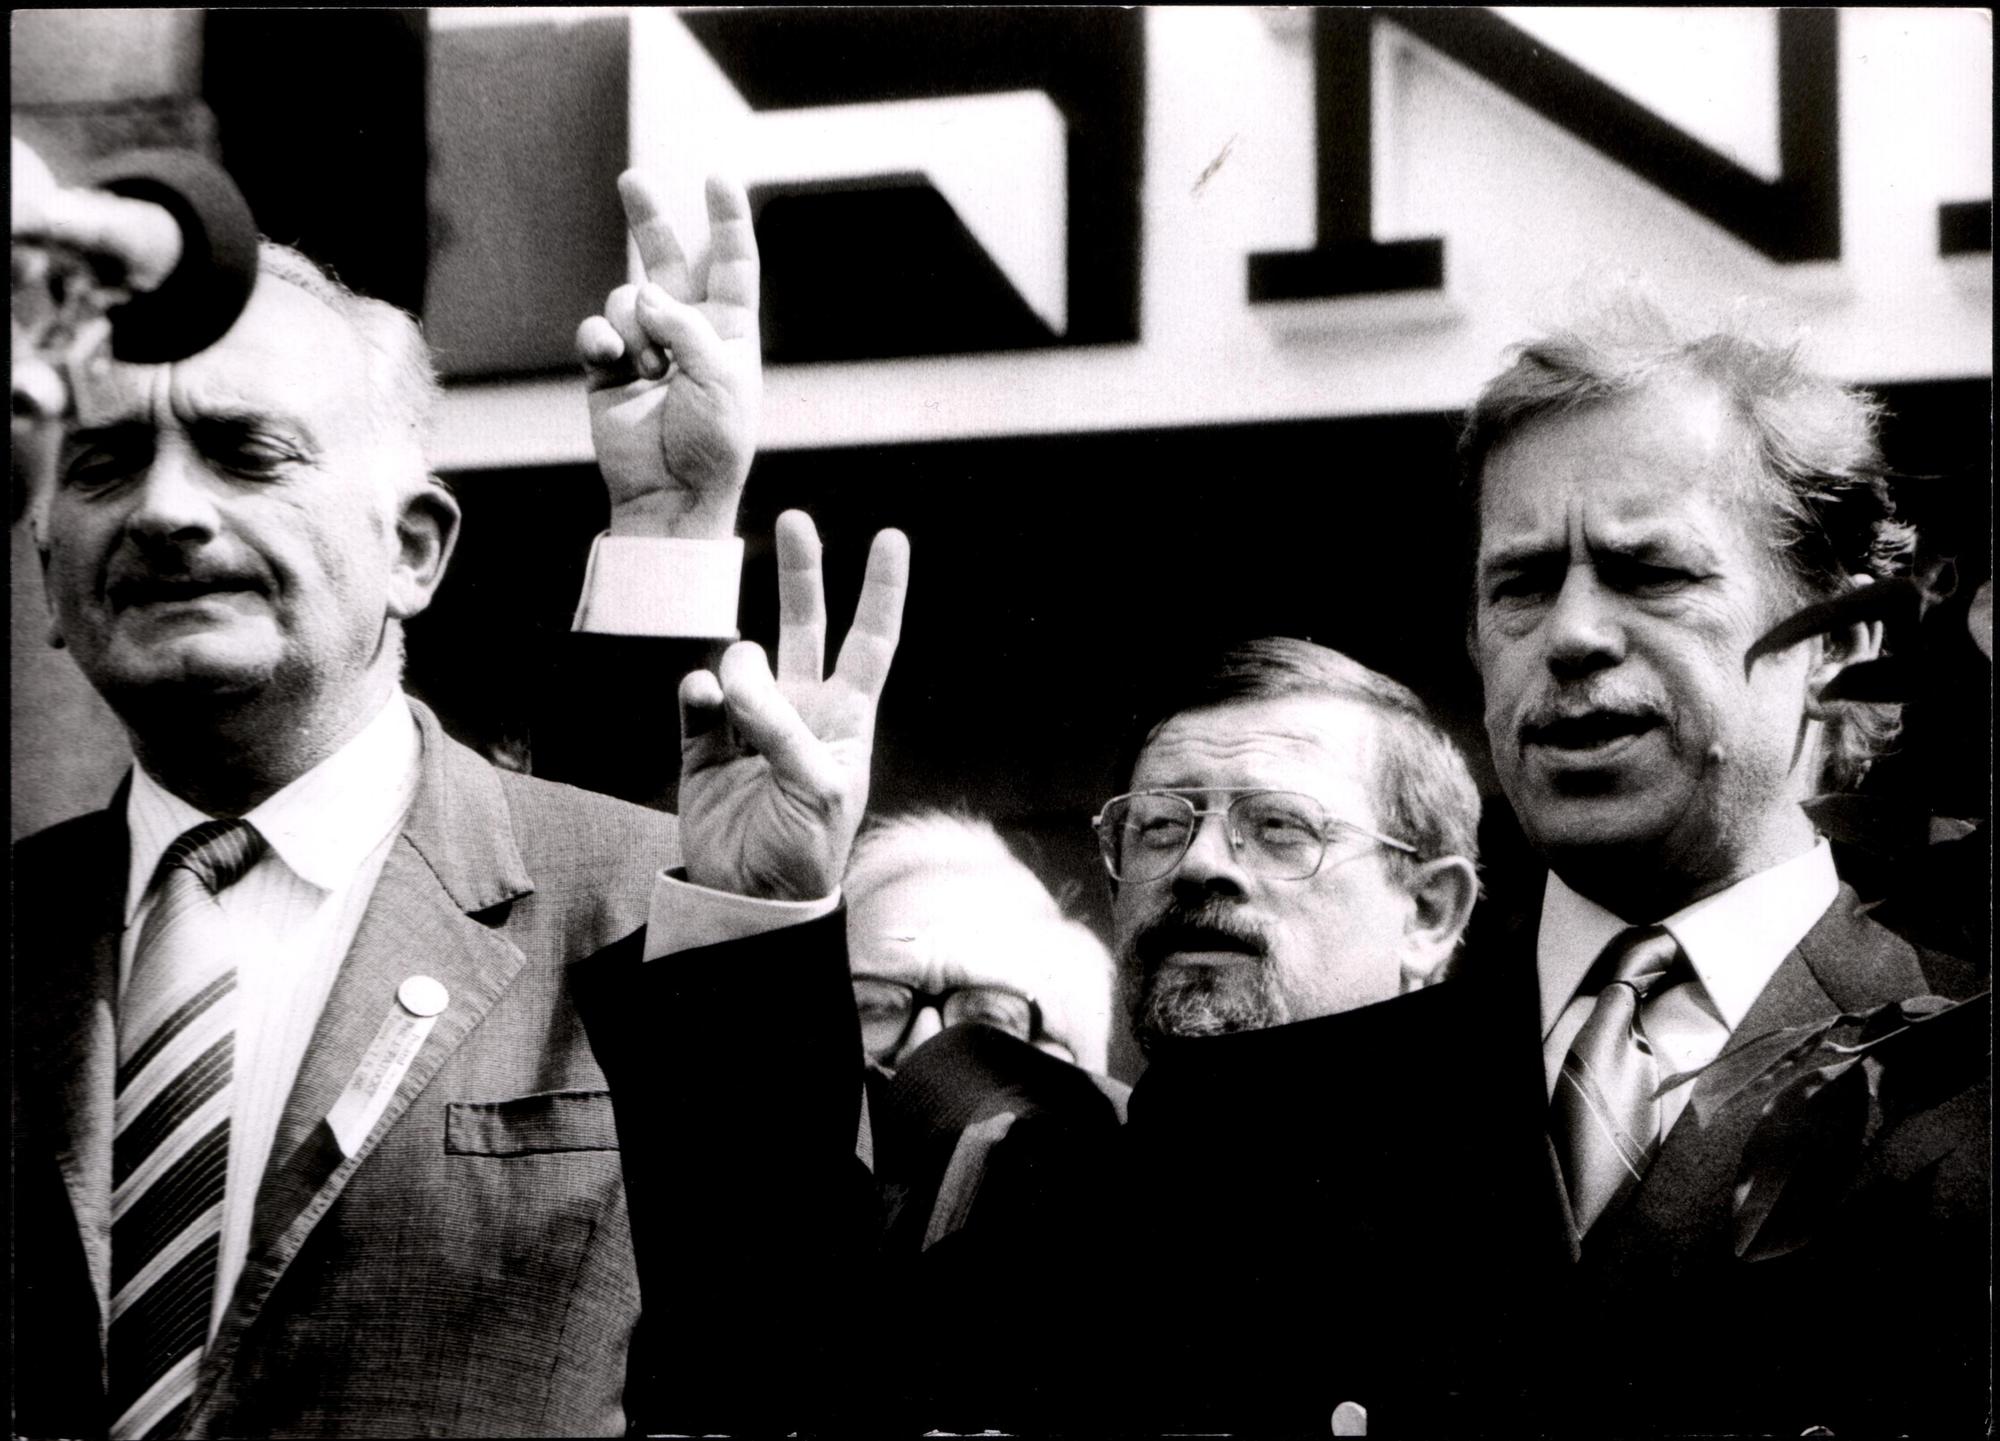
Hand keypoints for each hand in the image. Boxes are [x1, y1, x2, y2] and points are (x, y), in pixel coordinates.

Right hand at [576, 171, 761, 540]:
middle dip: (649, 222)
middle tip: (632, 181)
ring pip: (627, 298)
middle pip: (667, 261)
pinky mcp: (609, 368)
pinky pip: (597, 330)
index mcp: (730, 331)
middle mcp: (688, 331)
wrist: (672, 493)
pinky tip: (612, 361)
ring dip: (636, 328)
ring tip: (650, 371)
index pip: (732, 264)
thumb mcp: (719, 378)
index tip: (719, 178)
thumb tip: (643, 293)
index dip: (726, 221)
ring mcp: (646, 347)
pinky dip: (602, 340)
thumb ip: (685, 325)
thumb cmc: (711, 442)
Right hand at [678, 511, 909, 899]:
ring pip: (740, 660)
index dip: (882, 592)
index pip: (870, 642)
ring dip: (738, 666)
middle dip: (801, 574)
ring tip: (734, 699)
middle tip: (795, 522)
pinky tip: (701, 698)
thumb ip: (781, 726)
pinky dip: (697, 692)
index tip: (891, 538)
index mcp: (845, 717)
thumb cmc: (807, 849)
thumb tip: (734, 669)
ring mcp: (748, 722)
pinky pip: (696, 698)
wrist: (750, 899)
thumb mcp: (817, 789)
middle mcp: (799, 709)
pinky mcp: (701, 743)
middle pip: (804, 625)